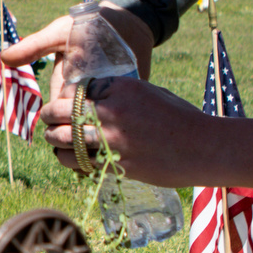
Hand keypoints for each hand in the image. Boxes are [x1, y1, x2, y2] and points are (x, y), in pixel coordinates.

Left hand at [31, 55, 220, 184]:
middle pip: (59, 113)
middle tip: (48, 122)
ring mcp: (111, 140)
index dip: (62, 98)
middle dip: (49, 118)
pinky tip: (71, 159)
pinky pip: (78, 163)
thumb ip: (118, 95)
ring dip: (54, 141)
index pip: (73, 90)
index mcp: (119, 88)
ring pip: (62, 140)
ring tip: (55, 142)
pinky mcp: (115, 164)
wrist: (204, 146)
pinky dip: (69, 161)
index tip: (61, 104)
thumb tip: (93, 101)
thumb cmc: (179, 118)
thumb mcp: (148, 94)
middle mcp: (110, 111)